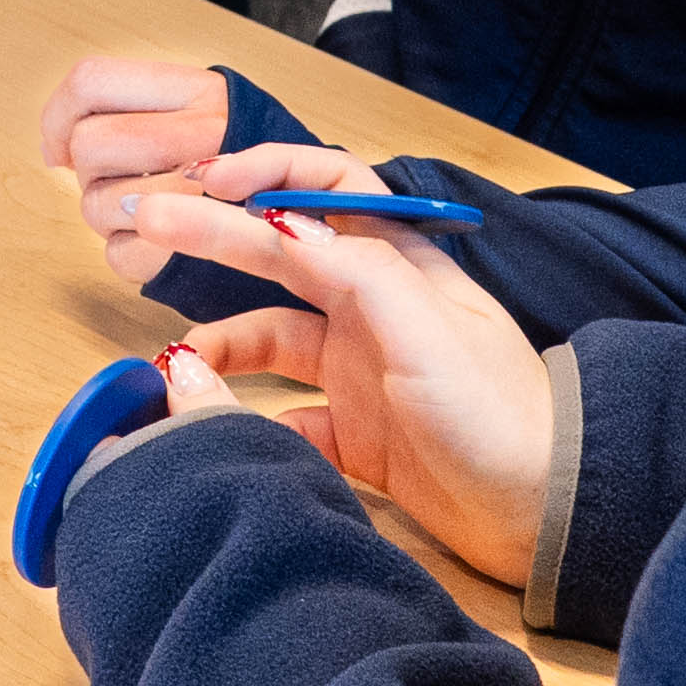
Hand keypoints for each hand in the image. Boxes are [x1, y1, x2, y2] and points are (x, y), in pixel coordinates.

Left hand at [40, 51, 233, 284]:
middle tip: (122, 180)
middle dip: (90, 172)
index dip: (59, 116)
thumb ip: (130, 110)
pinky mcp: (197, 256)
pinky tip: (161, 241)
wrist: (313, 221)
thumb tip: (56, 150)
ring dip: (105, 216)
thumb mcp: (200, 110)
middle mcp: (208, 135)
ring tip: (147, 210)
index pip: (91, 81)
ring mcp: (205, 196)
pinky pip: (118, 255)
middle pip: (90, 144)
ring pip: (95, 203)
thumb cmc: (237, 162)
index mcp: (201, 91)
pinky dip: (128, 253)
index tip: (65, 147)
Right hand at [127, 151, 555, 586]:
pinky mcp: (354, 436)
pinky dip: (242, 418)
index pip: (327, 190)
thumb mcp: (430, 332)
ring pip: (269, 339)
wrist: (540, 512)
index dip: (267, 173)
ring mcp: (361, 372)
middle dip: (214, 236)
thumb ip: (360, 274)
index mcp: (400, 268)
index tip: (207, 180)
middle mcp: (375, 310)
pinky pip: (280, 417)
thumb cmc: (498, 415)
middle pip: (281, 256)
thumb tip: (281, 224)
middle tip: (145, 221)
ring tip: (174, 362)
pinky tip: (213, 425)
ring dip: (220, 344)